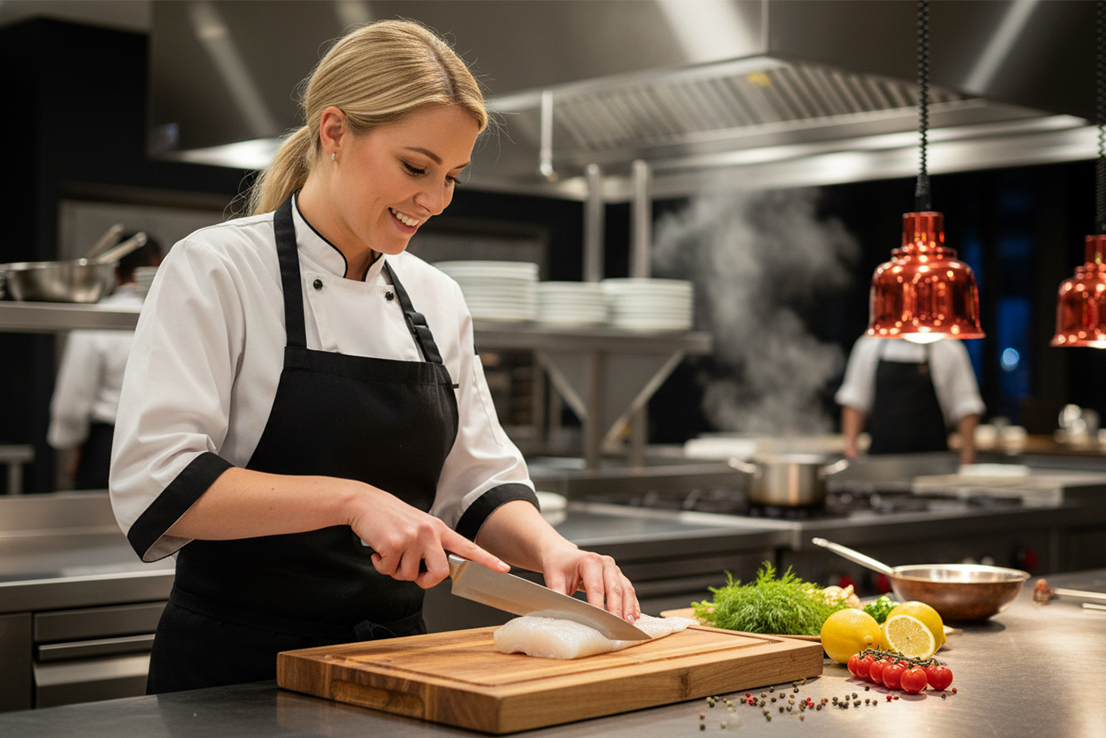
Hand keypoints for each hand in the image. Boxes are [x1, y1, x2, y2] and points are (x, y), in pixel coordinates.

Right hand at [347, 484, 507, 589]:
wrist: (365, 503)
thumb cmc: (391, 518)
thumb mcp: (419, 527)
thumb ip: (431, 546)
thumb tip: (433, 572)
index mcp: (438, 529)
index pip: (468, 546)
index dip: (487, 559)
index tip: (503, 568)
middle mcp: (429, 532)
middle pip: (440, 573)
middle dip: (424, 580)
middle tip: (411, 572)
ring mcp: (412, 537)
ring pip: (409, 576)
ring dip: (395, 570)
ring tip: (390, 550)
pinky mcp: (394, 543)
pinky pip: (389, 571)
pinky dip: (381, 565)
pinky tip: (379, 550)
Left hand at [540, 544, 639, 623]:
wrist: (562, 555)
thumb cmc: (558, 566)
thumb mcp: (554, 579)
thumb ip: (559, 596)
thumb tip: (561, 614)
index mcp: (590, 562)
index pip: (597, 588)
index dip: (599, 607)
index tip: (601, 623)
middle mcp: (605, 563)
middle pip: (614, 589)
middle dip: (617, 610)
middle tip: (618, 628)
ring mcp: (613, 569)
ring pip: (625, 589)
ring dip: (628, 608)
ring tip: (629, 624)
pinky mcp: (618, 575)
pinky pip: (628, 589)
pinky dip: (632, 603)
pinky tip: (634, 615)